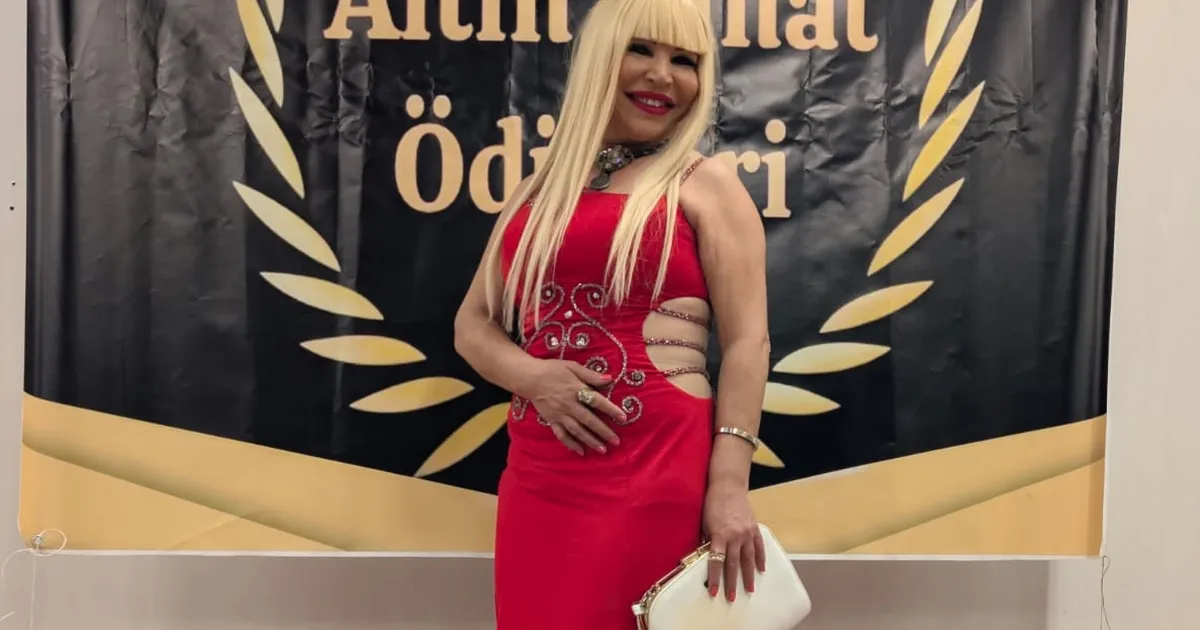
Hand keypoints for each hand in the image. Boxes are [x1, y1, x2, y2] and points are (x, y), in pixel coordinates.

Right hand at [524, 359, 625, 454]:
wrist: (529, 378)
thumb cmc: (553, 370)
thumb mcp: (573, 367)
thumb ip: (591, 375)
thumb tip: (609, 379)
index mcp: (576, 390)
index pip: (597, 401)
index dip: (611, 410)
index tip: (623, 418)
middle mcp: (569, 405)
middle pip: (589, 420)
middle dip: (603, 431)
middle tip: (616, 441)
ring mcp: (559, 415)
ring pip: (577, 431)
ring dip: (590, 441)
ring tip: (602, 450)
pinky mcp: (551, 421)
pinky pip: (562, 435)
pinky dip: (571, 444)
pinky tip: (581, 451)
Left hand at [703, 481, 764, 600]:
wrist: (728, 486)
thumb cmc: (712, 503)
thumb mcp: (704, 523)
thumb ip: (707, 541)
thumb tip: (705, 558)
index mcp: (720, 535)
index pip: (716, 562)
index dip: (714, 578)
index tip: (713, 591)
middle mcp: (735, 536)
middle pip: (733, 564)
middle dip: (732, 582)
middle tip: (732, 598)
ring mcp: (747, 533)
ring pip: (748, 559)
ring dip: (748, 576)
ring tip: (749, 590)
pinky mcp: (754, 528)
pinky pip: (759, 547)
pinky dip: (760, 559)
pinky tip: (761, 570)